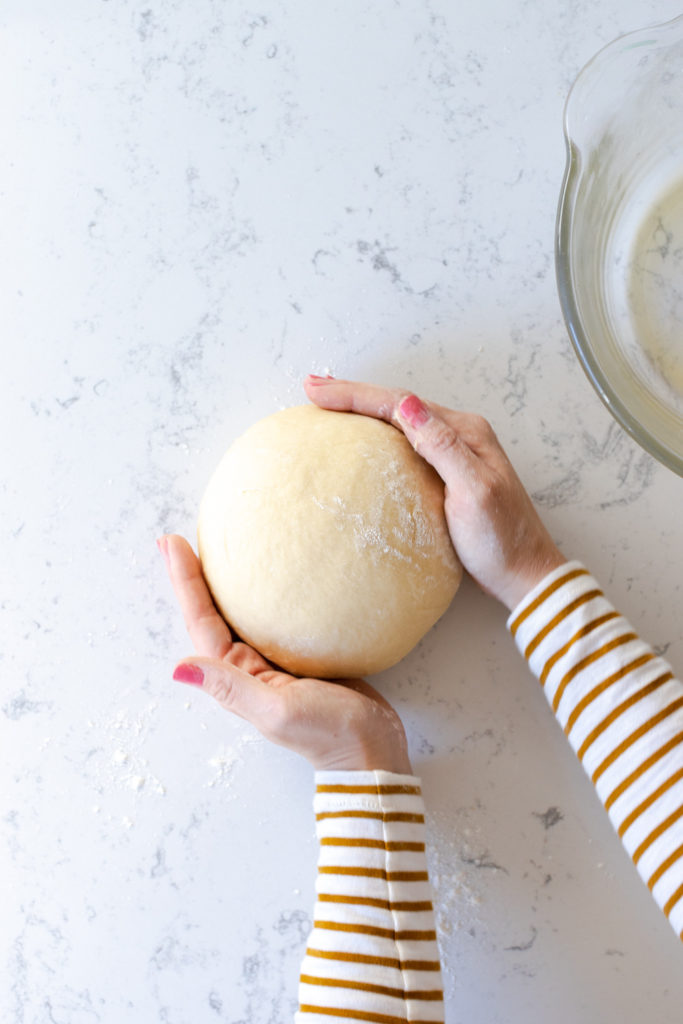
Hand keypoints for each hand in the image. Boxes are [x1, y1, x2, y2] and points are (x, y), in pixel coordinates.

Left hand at [158, 534, 411, 773]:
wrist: (370, 750)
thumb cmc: (326, 734)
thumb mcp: (276, 710)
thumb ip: (232, 687)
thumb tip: (178, 670)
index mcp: (236, 676)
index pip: (201, 620)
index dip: (185, 581)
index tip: (170, 543)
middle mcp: (247, 666)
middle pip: (212, 612)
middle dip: (194, 576)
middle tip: (175, 538)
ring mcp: (274, 660)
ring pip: (239, 612)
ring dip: (223, 582)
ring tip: (214, 546)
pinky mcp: (302, 654)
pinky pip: (273, 617)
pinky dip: (264, 593)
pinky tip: (271, 573)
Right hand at [304, 376, 565, 610]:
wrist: (525, 574)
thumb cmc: (501, 541)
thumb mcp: (473, 492)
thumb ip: (442, 446)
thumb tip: (407, 404)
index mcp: (465, 432)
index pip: (401, 403)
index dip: (356, 395)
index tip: (317, 391)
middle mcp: (460, 434)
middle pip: (397, 404)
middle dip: (352, 394)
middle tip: (311, 389)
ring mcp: (453, 453)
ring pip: (398, 420)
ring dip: (362, 409)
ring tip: (327, 403)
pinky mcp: (445, 474)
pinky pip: (403, 443)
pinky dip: (375, 433)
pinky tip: (359, 437)